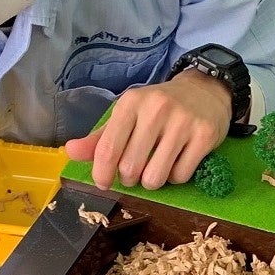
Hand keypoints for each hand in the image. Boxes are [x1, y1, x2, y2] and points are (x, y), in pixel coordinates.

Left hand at [65, 70, 232, 191]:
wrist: (204, 91)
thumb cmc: (158, 108)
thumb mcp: (127, 116)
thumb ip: (99, 138)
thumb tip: (70, 151)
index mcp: (131, 103)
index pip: (108, 149)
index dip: (102, 174)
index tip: (103, 183)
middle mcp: (156, 109)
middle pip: (131, 169)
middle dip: (130, 178)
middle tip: (135, 170)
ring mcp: (183, 122)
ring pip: (155, 178)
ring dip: (152, 181)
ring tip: (155, 167)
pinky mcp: (204, 135)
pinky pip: (180, 176)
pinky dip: (175, 177)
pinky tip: (177, 161)